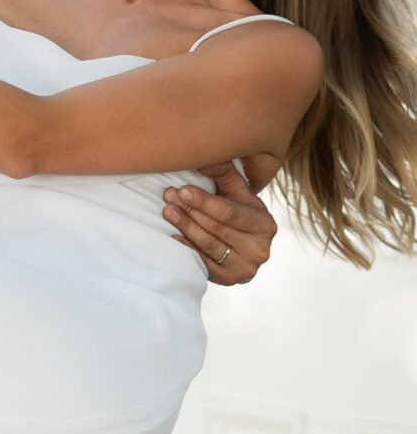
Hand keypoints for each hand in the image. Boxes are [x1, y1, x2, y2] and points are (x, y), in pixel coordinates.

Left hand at [164, 163, 276, 285]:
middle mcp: (260, 249)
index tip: (182, 190)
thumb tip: (205, 154)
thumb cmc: (237, 212)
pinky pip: (203, 263)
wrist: (243, 245)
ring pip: (208, 245)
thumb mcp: (237, 192)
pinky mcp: (229, 279)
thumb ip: (224, 173)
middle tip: (168, 196)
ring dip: (185, 226)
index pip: (230, 213)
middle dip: (191, 211)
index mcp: (265, 224)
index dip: (204, 201)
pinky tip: (173, 235)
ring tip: (167, 211)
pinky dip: (186, 248)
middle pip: (217, 228)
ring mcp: (245, 268)